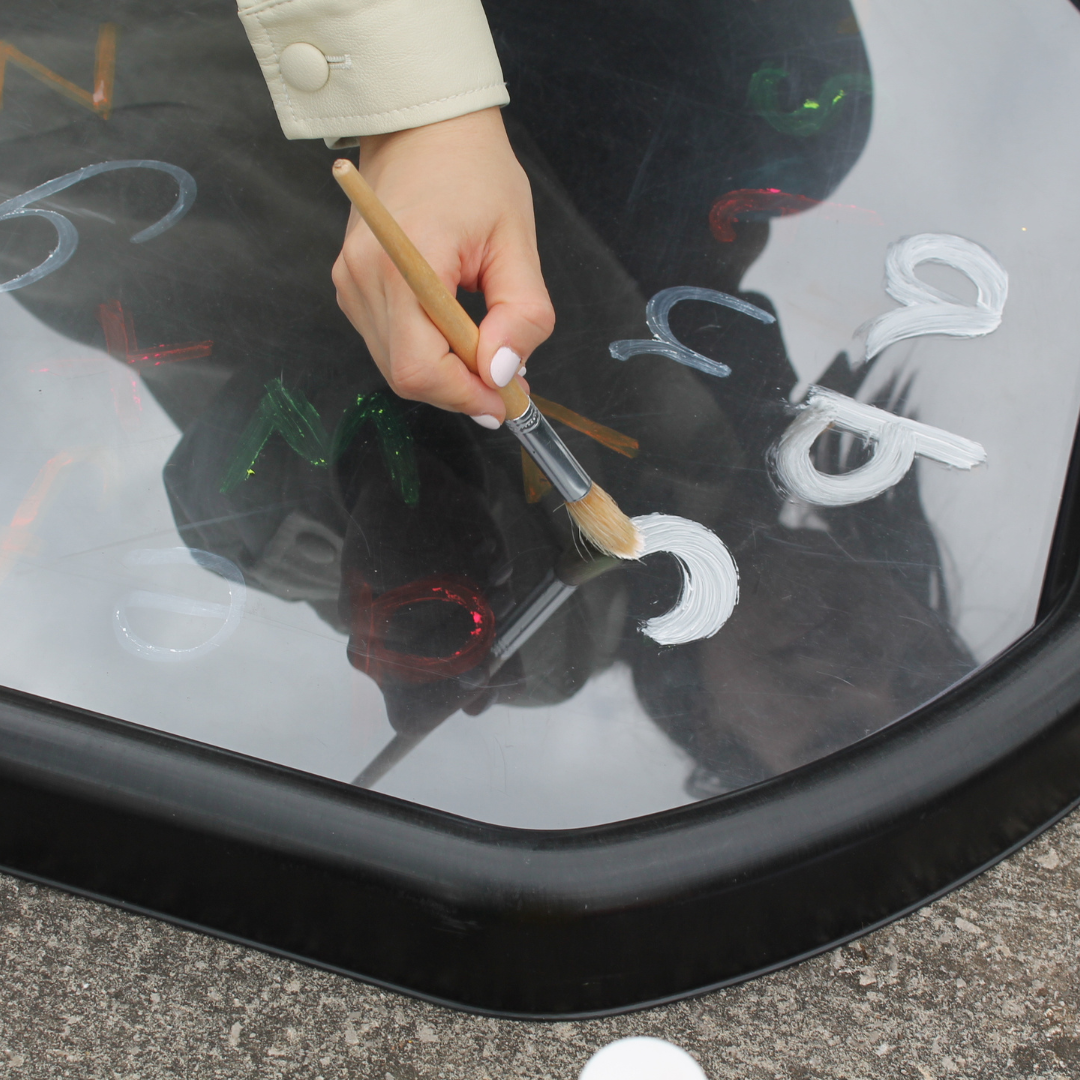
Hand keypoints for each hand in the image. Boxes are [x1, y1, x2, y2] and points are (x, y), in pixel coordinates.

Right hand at [332, 108, 554, 424]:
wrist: (426, 128)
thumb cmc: (475, 174)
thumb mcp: (517, 242)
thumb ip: (520, 315)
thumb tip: (503, 373)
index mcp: (403, 262)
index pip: (420, 367)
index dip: (464, 396)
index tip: (506, 402)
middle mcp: (363, 277)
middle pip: (406, 375)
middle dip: (460, 391)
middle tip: (506, 385)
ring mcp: (350, 282)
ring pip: (396, 365)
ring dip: (445, 376)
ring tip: (487, 358)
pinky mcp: (350, 286)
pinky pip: (388, 343)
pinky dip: (426, 354)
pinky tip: (456, 338)